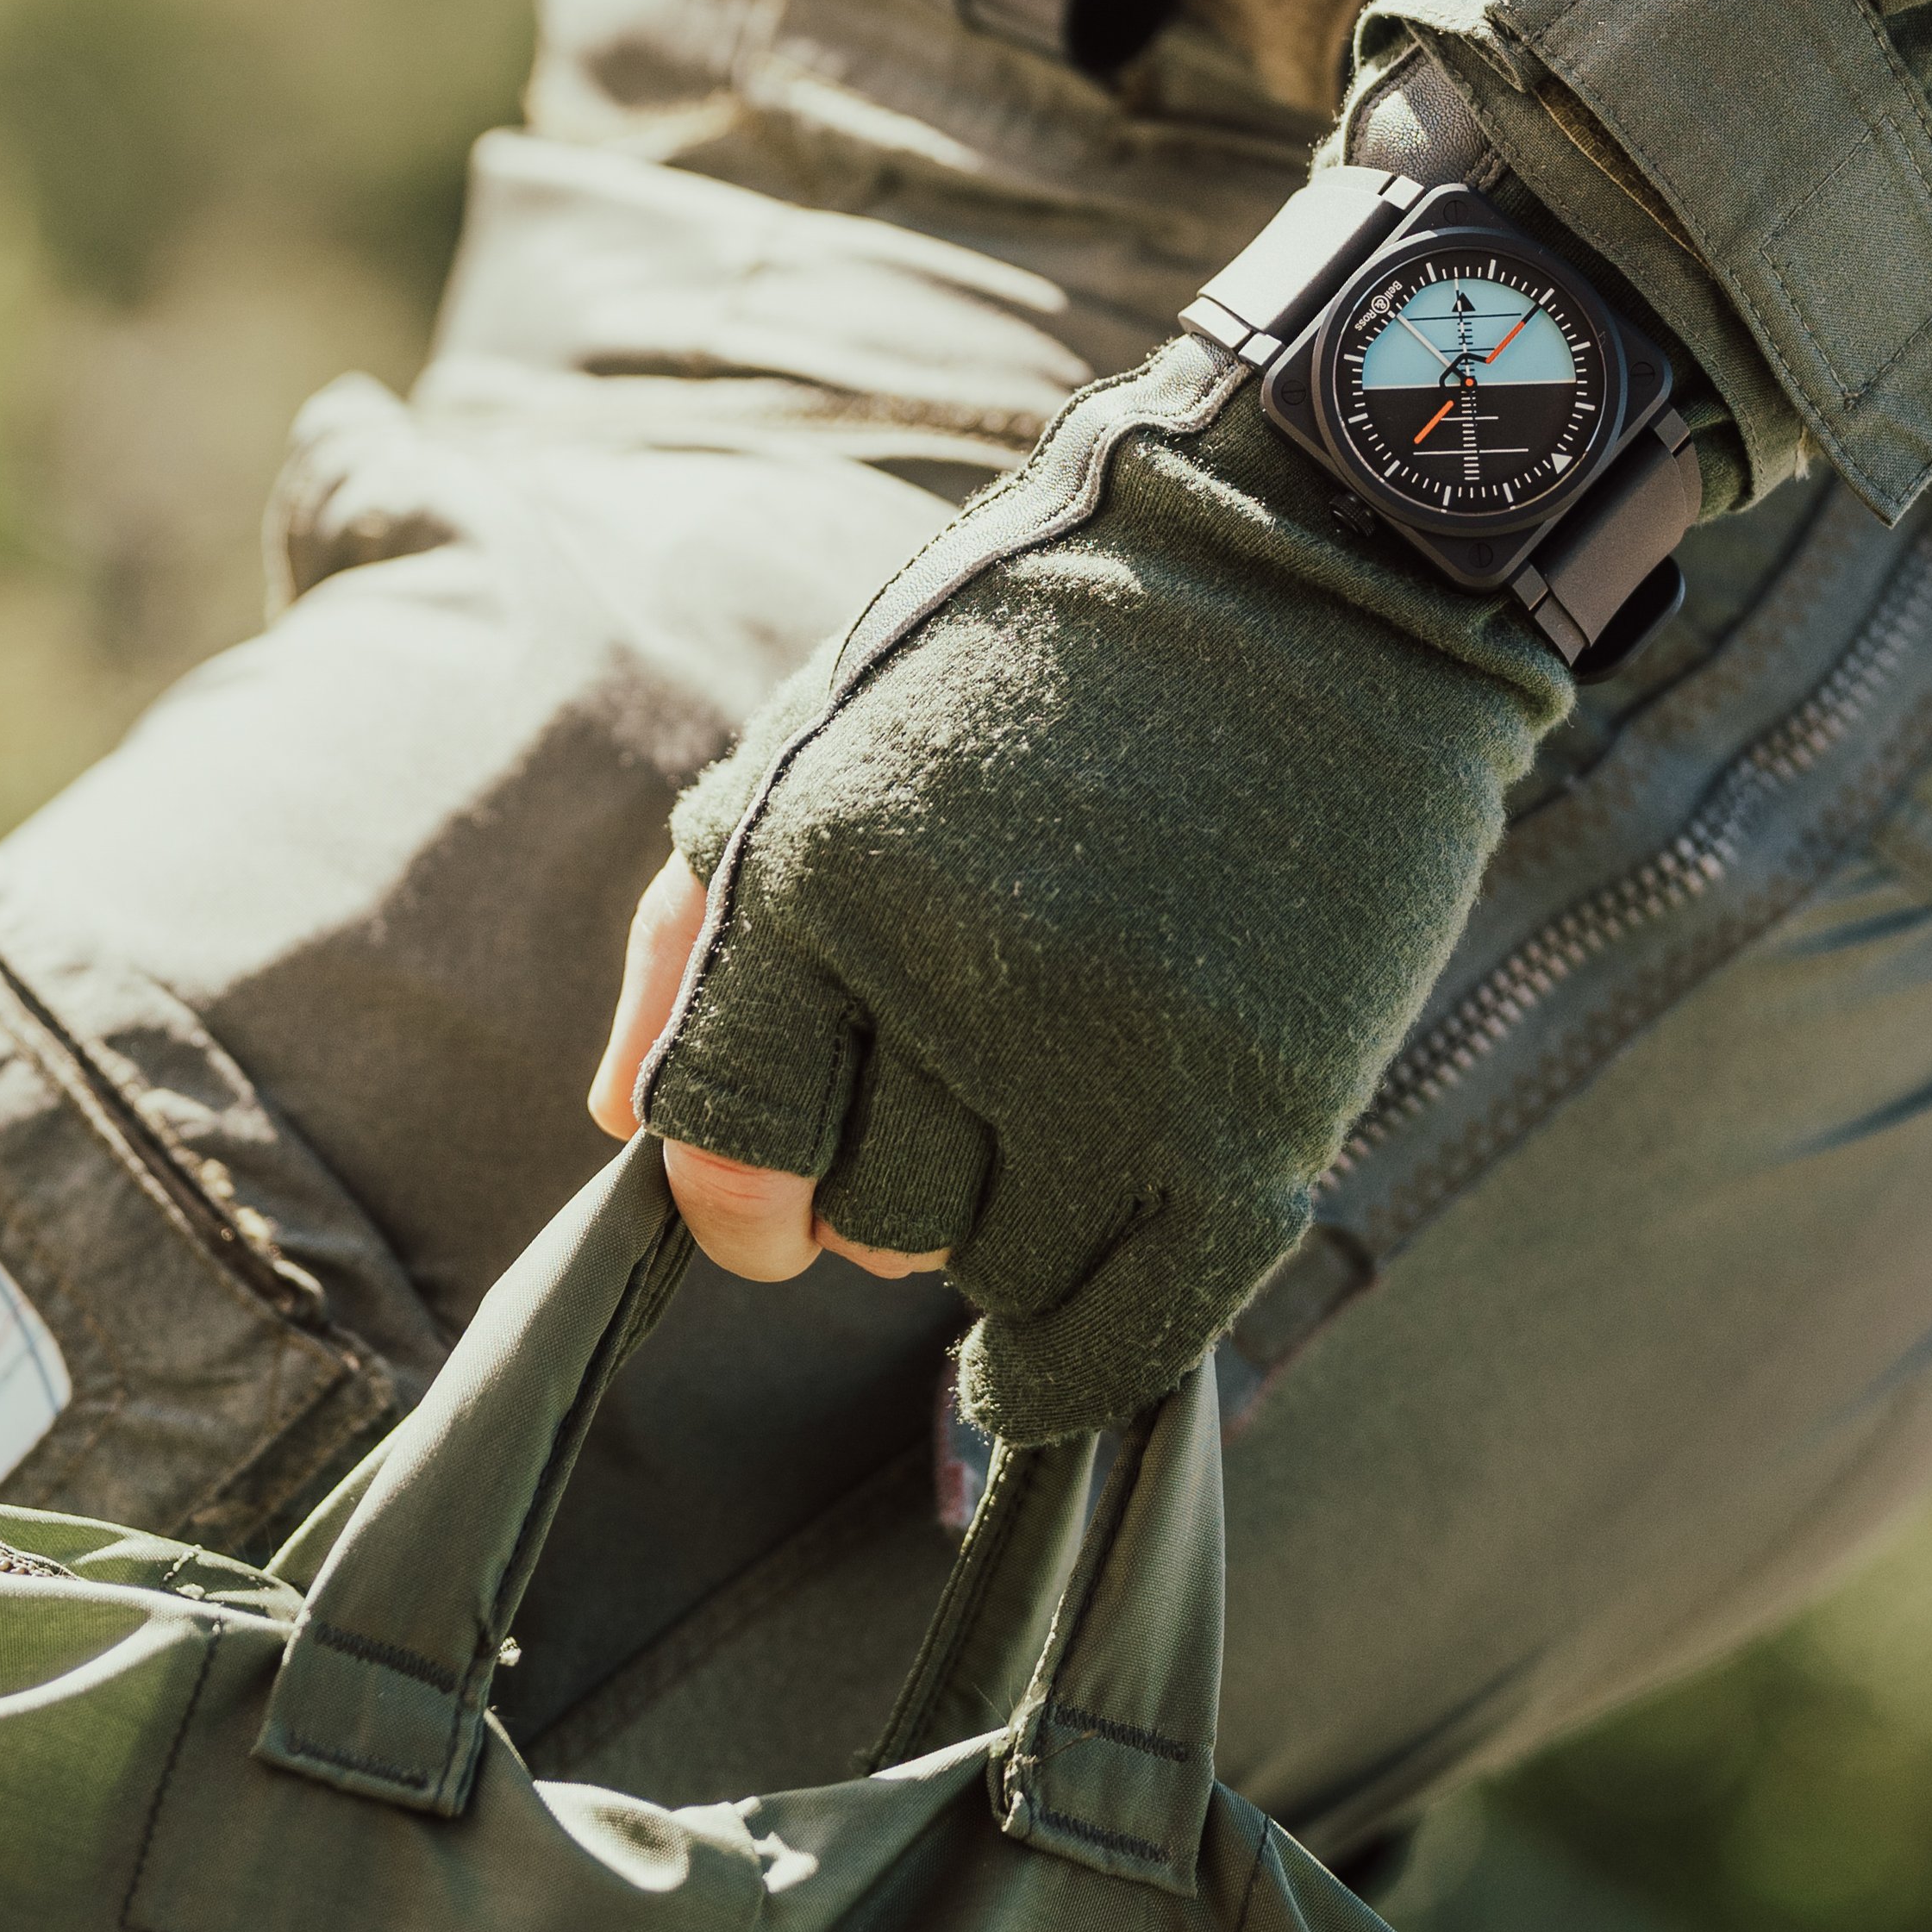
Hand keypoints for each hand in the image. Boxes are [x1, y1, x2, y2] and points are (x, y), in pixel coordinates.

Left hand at [620, 331, 1569, 1444]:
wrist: (1314, 570)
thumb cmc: (1039, 658)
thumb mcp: (825, 740)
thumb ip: (693, 932)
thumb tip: (617, 1130)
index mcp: (820, 870)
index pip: (726, 1137)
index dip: (739, 1199)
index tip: (772, 1213)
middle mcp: (954, 975)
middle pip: (869, 1224)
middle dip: (898, 1182)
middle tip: (976, 1086)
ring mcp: (1113, 1058)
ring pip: (1000, 1272)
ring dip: (1018, 1223)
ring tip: (1071, 1104)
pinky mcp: (1251, 1119)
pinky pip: (1127, 1333)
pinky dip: (1077, 1361)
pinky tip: (1057, 1349)